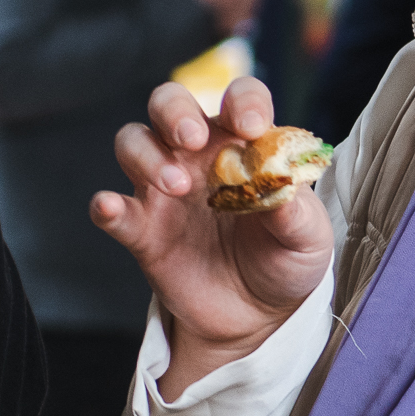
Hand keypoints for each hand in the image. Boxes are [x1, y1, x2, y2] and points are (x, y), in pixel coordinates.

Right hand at [92, 75, 331, 393]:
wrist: (257, 316)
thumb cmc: (285, 260)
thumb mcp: (307, 239)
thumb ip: (295, 212)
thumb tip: (280, 185)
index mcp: (244, 143)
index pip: (239, 98)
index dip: (243, 102)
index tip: (251, 126)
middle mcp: (197, 155)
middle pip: (169, 104)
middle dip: (175, 112)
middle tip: (192, 140)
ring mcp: (164, 190)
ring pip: (134, 143)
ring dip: (148, 156)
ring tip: (176, 185)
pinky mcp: (142, 231)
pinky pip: (115, 211)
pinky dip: (107, 206)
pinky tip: (110, 208)